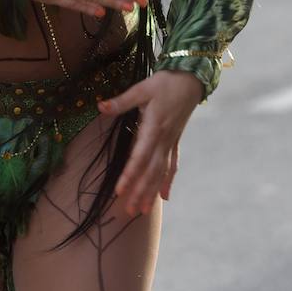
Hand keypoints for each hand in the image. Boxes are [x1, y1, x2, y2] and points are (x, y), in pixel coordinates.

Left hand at [98, 69, 202, 214]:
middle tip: (129, 211)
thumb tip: (100, 106)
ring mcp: (171, 142)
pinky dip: (168, 181)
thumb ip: (122, 101)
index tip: (120, 190)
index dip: (130, 175)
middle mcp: (164, 139)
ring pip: (161, 172)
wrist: (191, 79)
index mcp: (154, 127)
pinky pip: (172, 164)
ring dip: (152, 191)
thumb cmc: (165, 82)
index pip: (140, 156)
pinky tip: (165, 196)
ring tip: (143, 210)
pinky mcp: (175, 140)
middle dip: (140, 192)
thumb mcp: (142, 88)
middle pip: (151, 171)